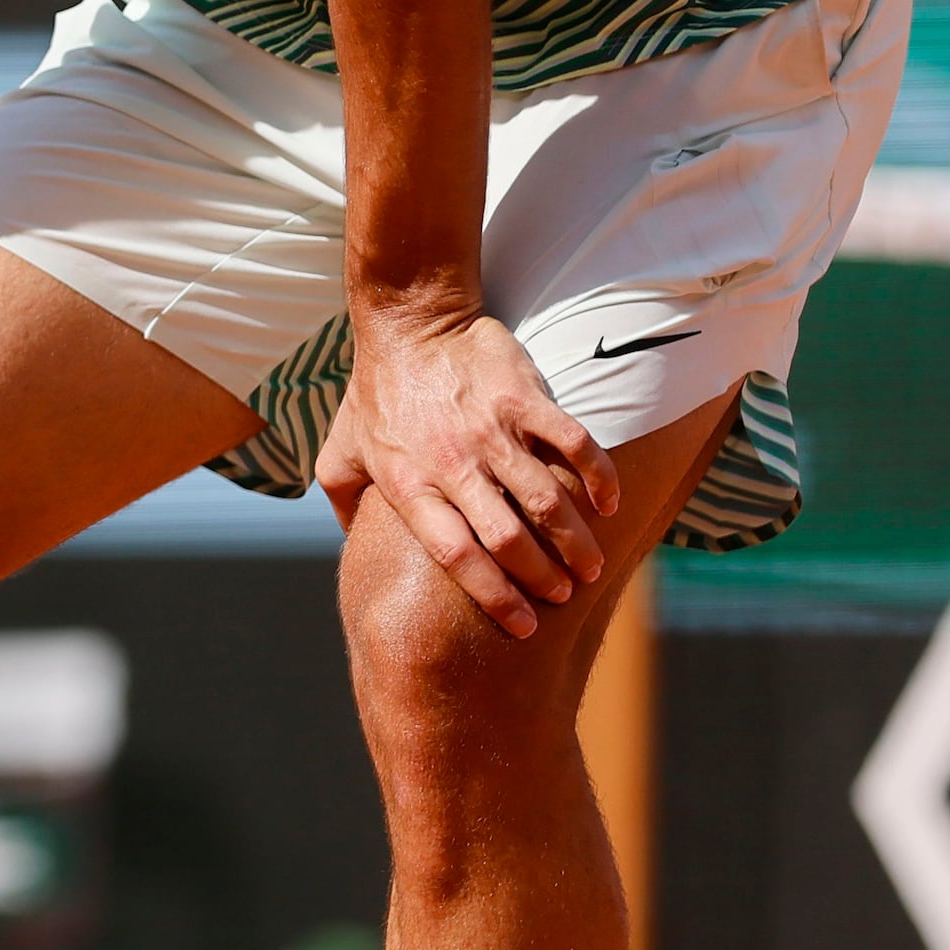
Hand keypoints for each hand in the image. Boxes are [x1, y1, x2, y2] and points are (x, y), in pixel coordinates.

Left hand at [315, 307, 616, 636]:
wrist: (408, 322)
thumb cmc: (374, 392)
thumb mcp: (339, 452)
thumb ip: (345, 505)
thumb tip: (353, 553)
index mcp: (409, 484)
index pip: (455, 555)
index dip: (494, 595)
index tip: (524, 627)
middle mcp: (452, 463)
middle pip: (507, 537)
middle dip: (543, 577)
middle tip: (566, 597)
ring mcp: (490, 429)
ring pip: (545, 498)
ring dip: (576, 540)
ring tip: (592, 568)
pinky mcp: (523, 396)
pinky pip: (572, 442)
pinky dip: (597, 476)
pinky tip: (611, 503)